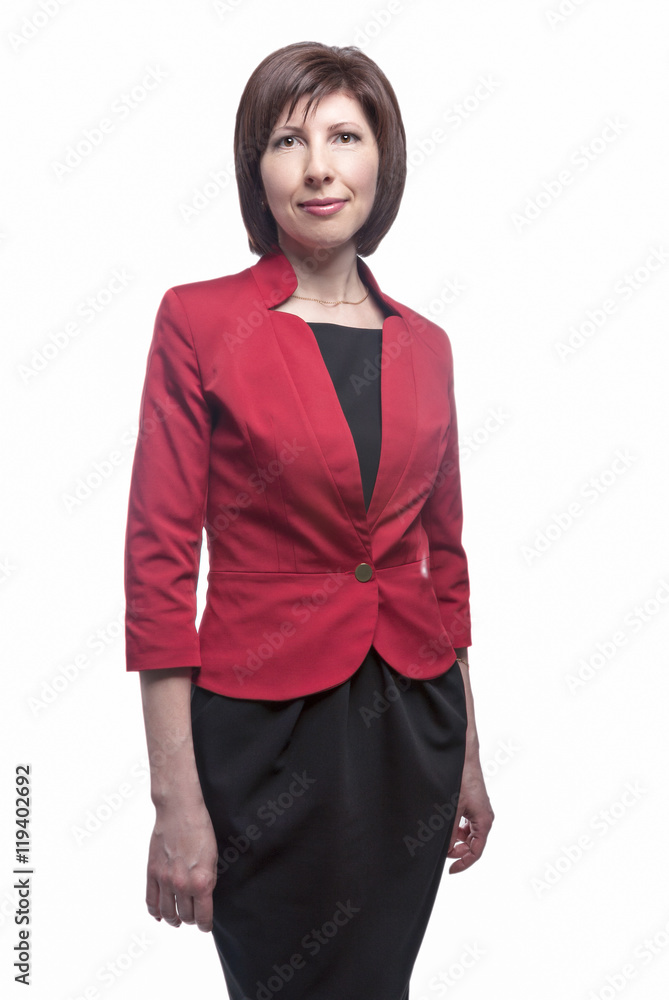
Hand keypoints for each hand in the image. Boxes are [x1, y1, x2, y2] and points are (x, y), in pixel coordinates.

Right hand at [146, 798, 218, 930]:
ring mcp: (164, 879)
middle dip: (192, 919)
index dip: (205, 925)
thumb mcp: (213, 857)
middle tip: (195, 917)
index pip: (203, 917)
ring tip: (178, 919)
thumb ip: (208, 880)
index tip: (206, 925)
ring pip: (167, 912)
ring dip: (174, 919)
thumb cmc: (201, 829)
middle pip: (185, 916)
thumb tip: (203, 899)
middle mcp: (182, 884)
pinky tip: (160, 914)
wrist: (179, 810)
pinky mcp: (152, 872)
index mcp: (201, 881)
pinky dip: (155, 912)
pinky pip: (150, 901)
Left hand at [446, 742, 493, 872]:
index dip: (464, 863)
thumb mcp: (453, 810)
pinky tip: (447, 826)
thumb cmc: (461, 781)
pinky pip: (467, 824)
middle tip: (442, 852)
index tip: (451, 870)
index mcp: (484, 822)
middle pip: (473, 845)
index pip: (476, 852)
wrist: (464, 758)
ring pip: (469, 835)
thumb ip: (449, 833)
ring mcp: (481, 812)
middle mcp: (485, 818)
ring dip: (457, 840)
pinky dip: (457, 829)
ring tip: (443, 839)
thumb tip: (445, 850)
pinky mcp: (475, 805)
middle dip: (458, 851)